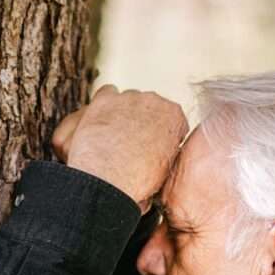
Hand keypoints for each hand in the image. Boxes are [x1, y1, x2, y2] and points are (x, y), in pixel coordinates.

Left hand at [51, 85, 188, 206]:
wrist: (109, 179)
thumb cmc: (136, 181)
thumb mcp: (164, 169)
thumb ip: (165, 152)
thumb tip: (158, 156)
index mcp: (174, 117)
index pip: (169, 117)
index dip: (158, 131)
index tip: (150, 141)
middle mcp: (154, 101)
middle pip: (148, 105)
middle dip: (139, 120)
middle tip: (128, 140)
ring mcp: (129, 98)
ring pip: (127, 99)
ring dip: (121, 113)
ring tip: (111, 135)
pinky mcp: (105, 99)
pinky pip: (106, 93)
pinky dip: (103, 105)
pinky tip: (100, 121)